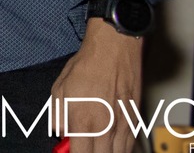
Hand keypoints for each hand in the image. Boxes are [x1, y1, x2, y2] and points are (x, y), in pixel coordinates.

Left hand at [51, 19, 141, 152]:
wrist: (114, 49)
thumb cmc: (87, 65)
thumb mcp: (59, 88)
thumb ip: (58, 115)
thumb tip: (60, 131)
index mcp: (83, 121)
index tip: (70, 151)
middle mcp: (106, 127)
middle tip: (83, 145)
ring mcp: (123, 125)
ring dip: (106, 152)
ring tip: (96, 144)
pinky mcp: (135, 120)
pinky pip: (130, 144)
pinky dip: (120, 148)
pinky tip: (111, 142)